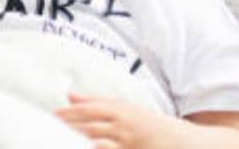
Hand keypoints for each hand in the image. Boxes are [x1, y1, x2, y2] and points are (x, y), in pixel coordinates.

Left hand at [54, 93, 179, 148]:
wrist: (190, 144)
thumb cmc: (156, 126)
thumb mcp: (129, 109)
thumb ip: (98, 101)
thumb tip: (69, 94)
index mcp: (122, 111)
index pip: (90, 110)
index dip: (70, 114)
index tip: (52, 117)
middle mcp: (125, 126)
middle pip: (91, 127)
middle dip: (69, 130)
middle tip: (49, 133)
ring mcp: (131, 143)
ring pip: (100, 142)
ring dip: (81, 142)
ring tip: (62, 143)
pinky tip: (90, 147)